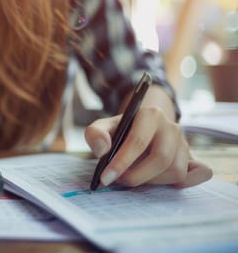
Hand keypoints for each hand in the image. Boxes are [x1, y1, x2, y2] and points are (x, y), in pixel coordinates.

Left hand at [85, 106, 211, 187]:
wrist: (139, 128)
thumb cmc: (119, 131)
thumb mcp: (102, 127)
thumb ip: (95, 134)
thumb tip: (103, 149)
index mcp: (150, 115)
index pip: (138, 141)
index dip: (121, 162)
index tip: (106, 178)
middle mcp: (172, 127)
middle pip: (161, 159)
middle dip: (136, 175)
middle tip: (119, 180)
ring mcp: (185, 143)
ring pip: (176, 171)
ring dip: (152, 181)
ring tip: (136, 176)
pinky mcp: (193, 158)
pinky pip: (201, 173)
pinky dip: (189, 182)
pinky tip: (165, 182)